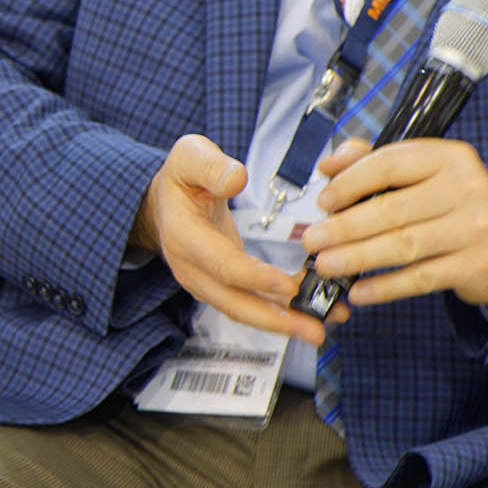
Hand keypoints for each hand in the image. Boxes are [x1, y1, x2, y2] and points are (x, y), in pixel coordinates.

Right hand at [133, 134, 329, 343]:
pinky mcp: (222, 287)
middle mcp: (192, 268)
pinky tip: (315, 311)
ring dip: (284, 323)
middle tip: (315, 331)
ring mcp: (206, 282)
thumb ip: (211, 166)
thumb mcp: (189, 156)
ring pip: (244, 309)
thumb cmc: (181, 178)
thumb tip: (236, 179)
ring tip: (322, 328)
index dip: (254, 278)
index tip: (289, 286)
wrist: (164, 202)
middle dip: (275, 320)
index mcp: (183, 235)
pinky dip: (282, 311)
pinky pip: (251, 303)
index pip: (220, 263)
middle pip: (233, 302)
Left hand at [302, 137, 487, 308]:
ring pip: (404, 245)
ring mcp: (477, 227)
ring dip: (357, 258)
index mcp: (449, 157)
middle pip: (392, 210)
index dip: (350, 183)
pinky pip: (421, 278)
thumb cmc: (449, 204)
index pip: (389, 164)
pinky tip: (359, 292)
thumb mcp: (419, 173)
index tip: (323, 202)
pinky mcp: (480, 264)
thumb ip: (372, 162)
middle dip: (344, 228)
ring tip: (325, 265)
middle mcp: (468, 188)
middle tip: (311, 241)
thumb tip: (328, 166)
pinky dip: (385, 287)